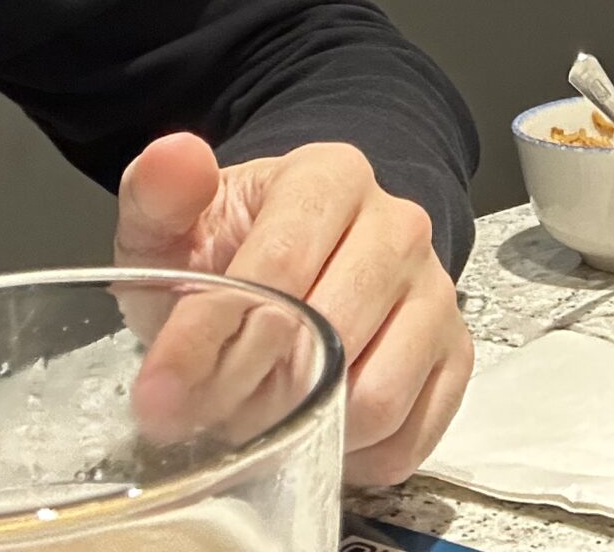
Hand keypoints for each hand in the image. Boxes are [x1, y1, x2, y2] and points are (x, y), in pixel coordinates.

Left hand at [112, 134, 474, 486]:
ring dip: (308, 429)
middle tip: (206, 415)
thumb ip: (159, 192)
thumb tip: (176, 156)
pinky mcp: (455, 353)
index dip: (211, 338)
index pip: (278, 266)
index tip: (158, 395)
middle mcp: (398, 226)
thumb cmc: (227, 250)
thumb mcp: (173, 223)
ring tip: (260, 421)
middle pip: (332, 334)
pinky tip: (315, 434)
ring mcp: (435, 291)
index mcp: (331, 177)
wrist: (290, 266)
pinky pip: (412, 436)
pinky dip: (355, 457)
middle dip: (253, 392)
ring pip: (378, 395)